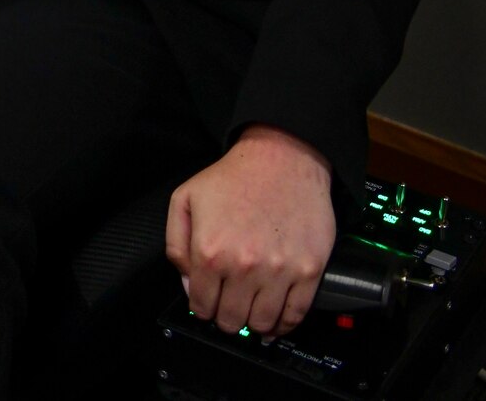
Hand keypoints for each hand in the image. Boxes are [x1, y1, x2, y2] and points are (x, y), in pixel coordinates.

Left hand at [166, 124, 334, 337]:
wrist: (281, 159)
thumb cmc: (233, 178)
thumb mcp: (185, 200)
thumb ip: (176, 245)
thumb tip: (187, 283)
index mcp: (210, 250)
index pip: (200, 304)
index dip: (200, 308)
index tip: (206, 305)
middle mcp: (244, 265)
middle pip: (231, 319)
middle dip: (224, 319)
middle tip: (227, 309)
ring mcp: (279, 270)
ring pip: (262, 322)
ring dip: (253, 324)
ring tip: (249, 313)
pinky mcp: (309, 270)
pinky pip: (296, 314)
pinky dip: (283, 325)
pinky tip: (275, 322)